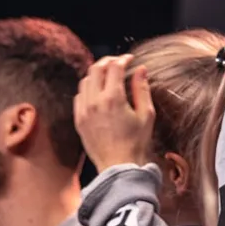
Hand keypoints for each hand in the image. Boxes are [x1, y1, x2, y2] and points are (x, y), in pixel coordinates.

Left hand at [74, 55, 156, 171]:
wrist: (118, 166)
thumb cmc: (136, 142)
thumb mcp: (146, 114)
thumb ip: (142, 88)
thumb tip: (141, 70)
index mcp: (113, 98)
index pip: (114, 67)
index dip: (123, 59)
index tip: (130, 59)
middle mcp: (94, 102)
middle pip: (95, 69)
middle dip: (108, 61)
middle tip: (118, 62)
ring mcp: (84, 110)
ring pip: (85, 81)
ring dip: (96, 74)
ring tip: (108, 76)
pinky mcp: (79, 120)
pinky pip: (79, 96)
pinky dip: (88, 89)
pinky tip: (97, 92)